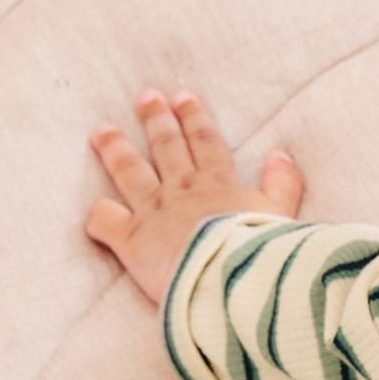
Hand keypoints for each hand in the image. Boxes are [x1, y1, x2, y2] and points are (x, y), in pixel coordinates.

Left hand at [85, 88, 303, 305]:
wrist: (233, 283)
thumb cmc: (263, 255)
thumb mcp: (282, 215)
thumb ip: (282, 185)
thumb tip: (281, 155)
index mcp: (219, 184)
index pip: (205, 143)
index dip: (194, 119)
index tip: (183, 98)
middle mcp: (183, 190)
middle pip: (166, 147)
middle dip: (156, 120)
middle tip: (146, 97)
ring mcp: (154, 212)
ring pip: (129, 171)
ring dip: (115, 149)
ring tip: (101, 131)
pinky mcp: (131, 240)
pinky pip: (105, 221)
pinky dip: (97, 215)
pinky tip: (96, 214)